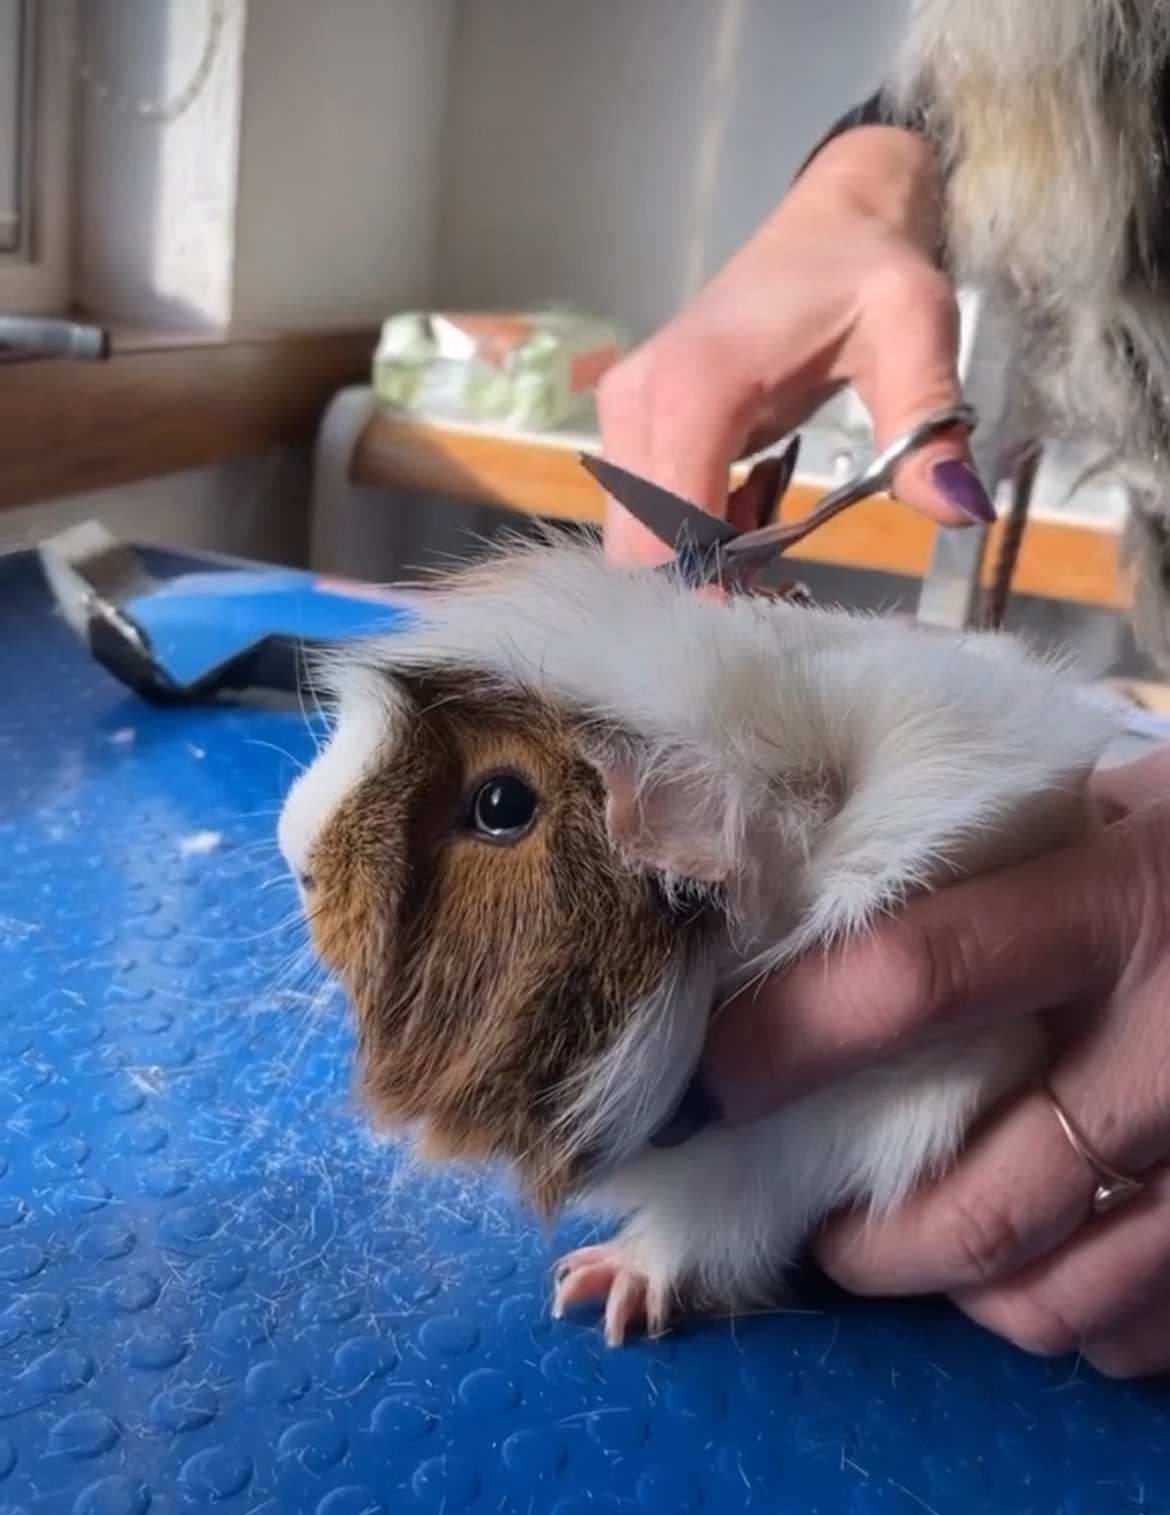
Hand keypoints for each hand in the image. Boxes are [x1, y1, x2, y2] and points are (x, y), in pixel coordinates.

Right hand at [597, 126, 995, 568]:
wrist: (828, 223)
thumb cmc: (866, 272)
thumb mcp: (914, 332)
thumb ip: (927, 419)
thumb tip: (957, 508)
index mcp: (694, 387)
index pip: (670, 527)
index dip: (712, 588)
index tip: (772, 616)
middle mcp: (637, 405)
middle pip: (641, 548)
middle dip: (705, 586)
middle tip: (782, 593)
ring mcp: (625, 417)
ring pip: (638, 539)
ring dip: (703, 563)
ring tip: (777, 545)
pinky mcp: (631, 427)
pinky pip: (646, 515)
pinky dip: (697, 536)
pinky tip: (755, 512)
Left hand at [701, 748, 1169, 1376]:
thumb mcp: (1115, 800)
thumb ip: (993, 856)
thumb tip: (819, 896)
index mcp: (1117, 907)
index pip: (916, 979)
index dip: (792, 1036)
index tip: (720, 1073)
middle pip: (983, 1203)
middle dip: (863, 1238)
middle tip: (809, 1215)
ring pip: (1062, 1298)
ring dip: (956, 1291)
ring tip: (905, 1249)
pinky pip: (1144, 1332)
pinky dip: (1071, 1317)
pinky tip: (1042, 1260)